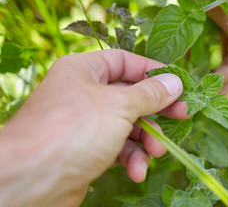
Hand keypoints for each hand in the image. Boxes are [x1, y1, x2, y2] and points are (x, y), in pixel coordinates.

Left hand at [0, 50, 186, 206]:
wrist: (31, 180)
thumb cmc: (74, 129)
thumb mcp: (120, 105)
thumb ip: (150, 94)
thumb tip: (175, 82)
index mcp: (84, 70)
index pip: (125, 61)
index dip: (152, 70)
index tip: (177, 83)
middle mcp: (84, 93)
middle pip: (130, 95)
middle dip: (156, 110)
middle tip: (182, 116)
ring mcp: (86, 123)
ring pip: (127, 125)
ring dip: (146, 140)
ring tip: (157, 152)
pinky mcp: (87, 149)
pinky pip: (117, 147)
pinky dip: (131, 159)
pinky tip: (136, 172)